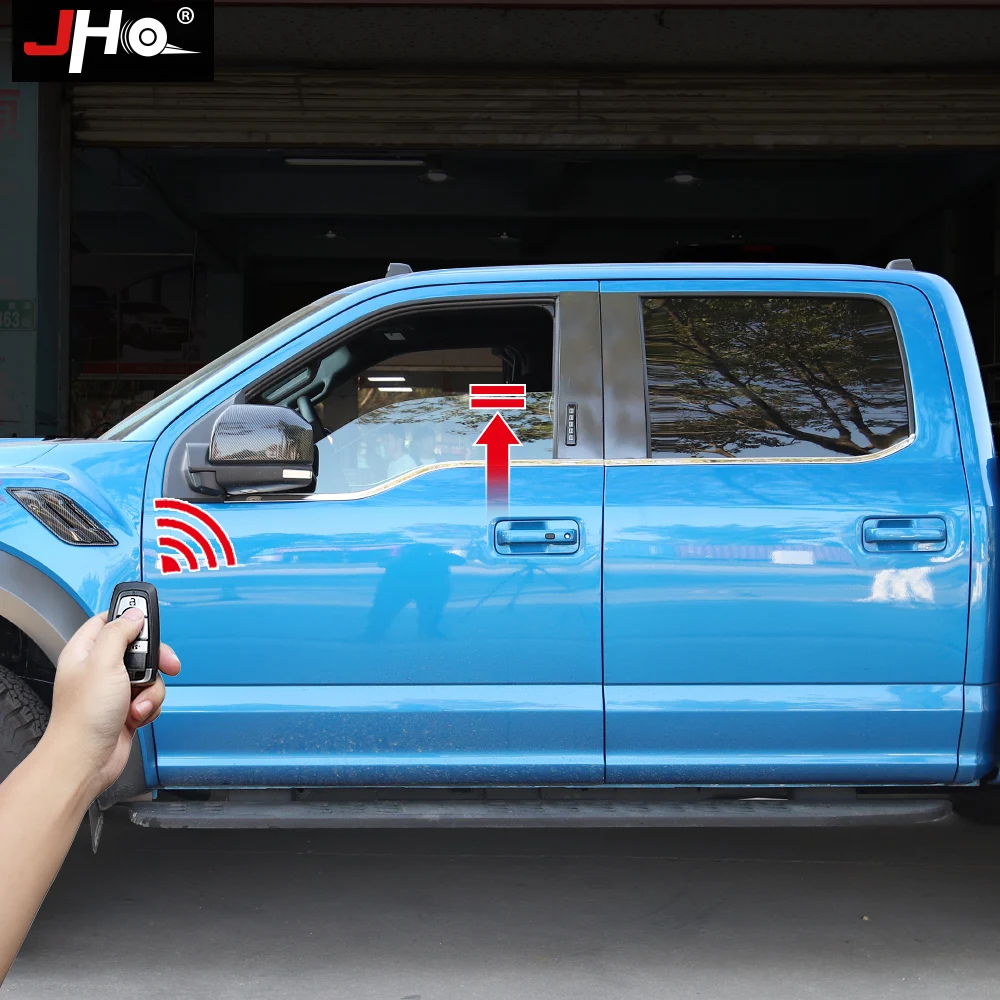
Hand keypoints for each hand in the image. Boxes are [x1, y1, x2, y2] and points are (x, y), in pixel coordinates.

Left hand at [42, 610, 180, 800]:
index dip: (132, 618)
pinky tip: (136, 715)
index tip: (151, 621)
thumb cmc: (84, 717)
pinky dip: (150, 706)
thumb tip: (134, 615)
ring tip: (137, 702)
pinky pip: (151, 696)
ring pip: (151, 674)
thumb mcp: (103, 663)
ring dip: (152, 689)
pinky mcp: (127, 708)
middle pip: (139, 648)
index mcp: (86, 651)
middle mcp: (100, 668)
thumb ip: (119, 632)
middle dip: (154, 659)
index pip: (110, 620)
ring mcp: (115, 689)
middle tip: (163, 664)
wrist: (87, 760)